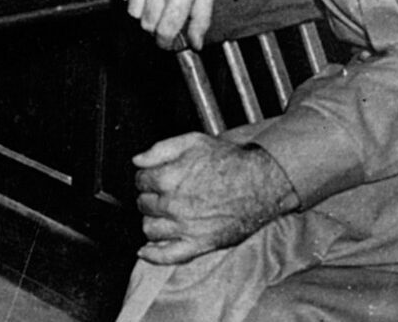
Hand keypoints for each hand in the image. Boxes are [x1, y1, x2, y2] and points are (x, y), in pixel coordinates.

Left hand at [133, 133, 295, 264]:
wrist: (260, 183)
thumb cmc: (229, 162)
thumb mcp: (193, 141)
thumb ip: (160, 149)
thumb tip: (137, 160)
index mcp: (168, 178)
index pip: (140, 181)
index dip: (146, 177)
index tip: (154, 177)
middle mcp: (173, 205)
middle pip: (143, 204)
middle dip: (149, 197)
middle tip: (163, 193)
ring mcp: (184, 227)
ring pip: (150, 229)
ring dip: (152, 220)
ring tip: (163, 214)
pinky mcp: (198, 244)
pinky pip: (167, 256)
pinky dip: (153, 255)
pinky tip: (145, 251)